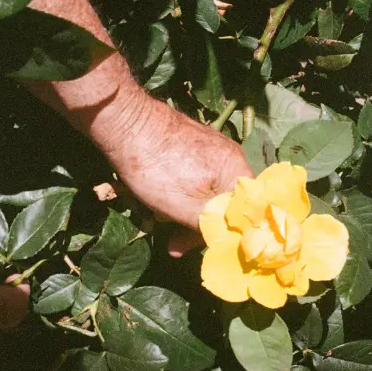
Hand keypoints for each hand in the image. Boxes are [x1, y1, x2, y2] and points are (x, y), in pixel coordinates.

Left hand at [107, 97, 253, 254]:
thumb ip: (212, 225)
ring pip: (207, 191)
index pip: (245, 211)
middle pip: (225, 202)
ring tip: (161, 220)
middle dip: (198, 225)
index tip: (201, 246)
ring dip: (185, 212)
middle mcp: (231, 155)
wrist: (126, 124)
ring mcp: (211, 147)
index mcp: (237, 169)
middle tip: (174, 244)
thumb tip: (224, 241)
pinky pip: (195, 176)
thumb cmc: (158, 169)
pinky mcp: (192, 143)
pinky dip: (180, 193)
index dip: (226, 233)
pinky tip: (159, 198)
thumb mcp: (187, 209)